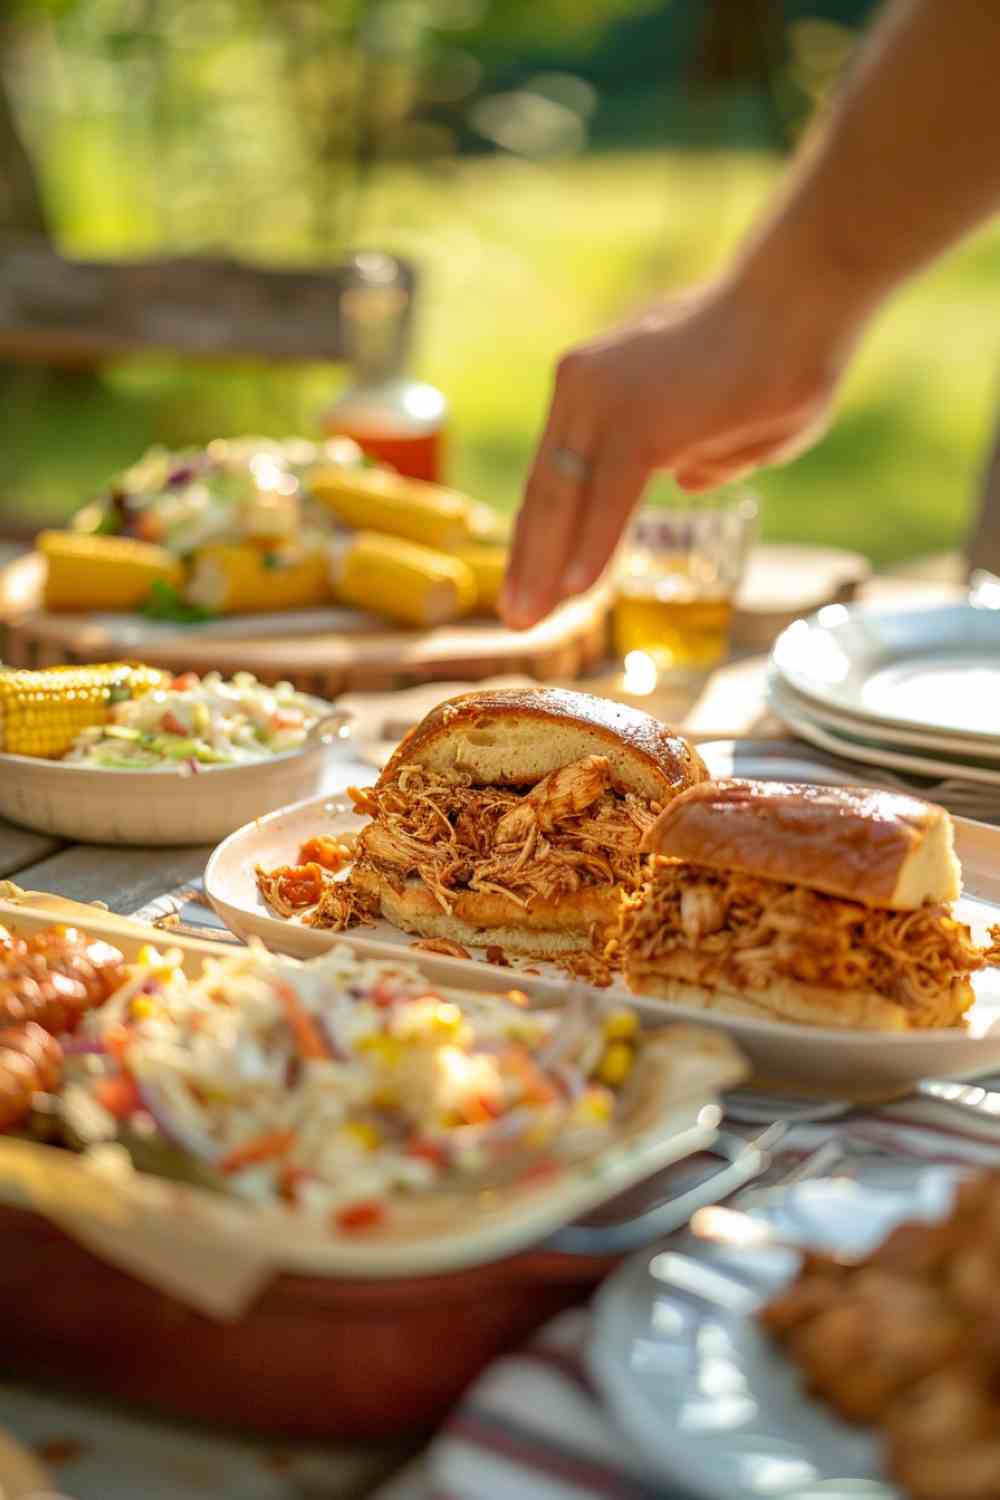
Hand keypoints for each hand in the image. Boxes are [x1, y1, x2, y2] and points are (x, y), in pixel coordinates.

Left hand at [500, 274, 858, 629]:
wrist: (808, 295)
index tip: (532, 586)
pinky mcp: (638, 420)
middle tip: (516, 622)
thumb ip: (696, 450)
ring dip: (545, 567)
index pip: (557, 474)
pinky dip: (591, 547)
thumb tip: (682, 480)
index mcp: (596, 385)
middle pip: (546, 492)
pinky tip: (573, 592)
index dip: (542, 536)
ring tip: (529, 622)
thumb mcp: (724, 421)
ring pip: (563, 498)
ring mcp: (605, 399)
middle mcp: (585, 385)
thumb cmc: (782, 353)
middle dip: (529, 564)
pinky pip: (607, 499)